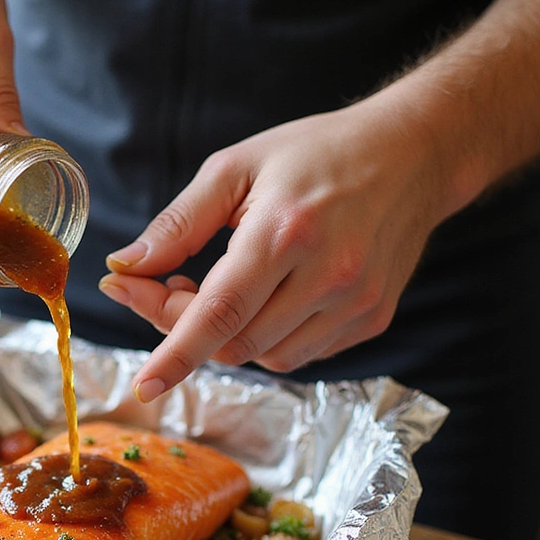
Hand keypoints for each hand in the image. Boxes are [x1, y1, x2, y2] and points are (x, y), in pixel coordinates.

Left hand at [98, 97, 446, 400]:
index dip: (173, 355)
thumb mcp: (236, 168)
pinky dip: (265, 338)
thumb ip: (177, 224)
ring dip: (225, 335)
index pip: (218, 314)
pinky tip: (262, 298)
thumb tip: (125, 267)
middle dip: (183, 328)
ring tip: (216, 286)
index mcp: (285, 232)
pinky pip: (299, 354)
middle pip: (234, 342)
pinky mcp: (371, 319)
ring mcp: (355, 304)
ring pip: (264, 356)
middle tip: (164, 287)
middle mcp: (328, 276)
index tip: (140, 386)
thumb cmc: (315, 153)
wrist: (414, 153)